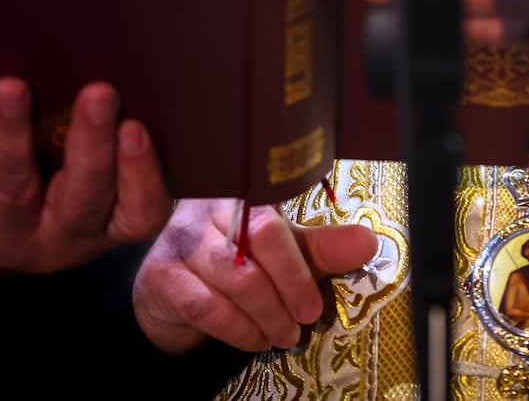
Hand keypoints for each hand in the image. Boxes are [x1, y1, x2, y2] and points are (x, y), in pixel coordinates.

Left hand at [0, 77, 169, 284]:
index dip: (141, 175)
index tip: (136, 127)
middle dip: (91, 145)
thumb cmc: (35, 197)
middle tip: (98, 94)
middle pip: (82, 197)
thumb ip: (97, 146)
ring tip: (9, 88)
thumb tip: (109, 66)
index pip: (140, 212)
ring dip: (12, 134)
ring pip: (12, 184)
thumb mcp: (75, 189)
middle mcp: (58, 234)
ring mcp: (3, 230)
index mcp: (101, 223)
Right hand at [133, 199, 378, 354]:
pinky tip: (256, 339)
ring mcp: (181, 239)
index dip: (300, 261)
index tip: (315, 300)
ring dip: (268, 314)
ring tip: (286, 334)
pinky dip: (240, 330)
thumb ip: (320, 248)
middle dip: (290, 288)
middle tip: (307, 318)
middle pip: (258, 241)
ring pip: (236, 277)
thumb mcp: (283, 253)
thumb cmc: (237, 265)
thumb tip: (367, 244)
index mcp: (244, 191)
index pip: (277, 216)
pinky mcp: (162, 276)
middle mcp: (209, 207)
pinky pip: (208, 307)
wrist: (172, 295)